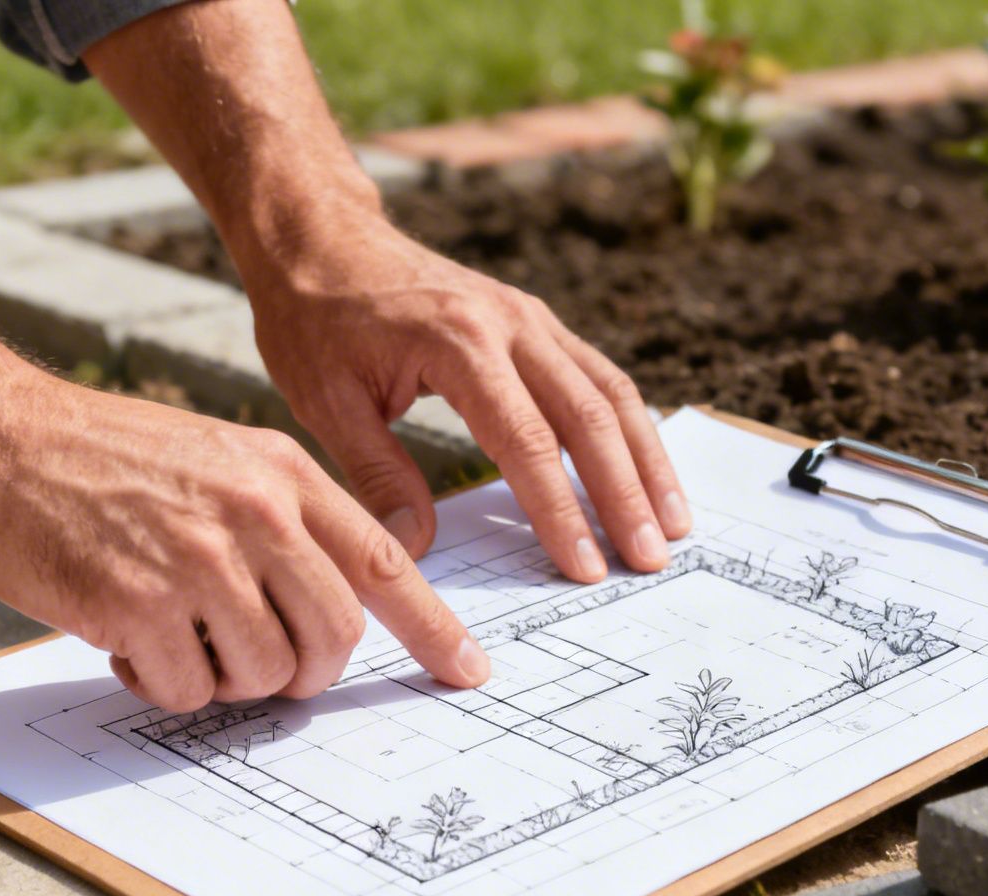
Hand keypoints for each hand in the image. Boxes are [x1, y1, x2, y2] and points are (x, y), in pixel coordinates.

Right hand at [0, 376, 489, 712]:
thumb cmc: (99, 457)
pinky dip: (159, 682)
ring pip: (263, 673)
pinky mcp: (139, 602)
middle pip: (334, 637)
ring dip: (221, 677)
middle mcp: (256, 513)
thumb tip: (333, 615)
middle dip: (305, 673)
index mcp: (284, 475)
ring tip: (171, 631)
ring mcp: (199, 558)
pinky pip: (186, 689)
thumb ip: (280, 524)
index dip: (434, 628)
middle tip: (261, 668)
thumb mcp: (217, 461)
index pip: (386, 563)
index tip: (467, 671)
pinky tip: (122, 635)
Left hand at [247, 215, 692, 581]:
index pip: (528, 442)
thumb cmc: (315, 318)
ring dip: (646, 462)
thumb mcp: (326, 402)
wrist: (321, 235)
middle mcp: (510, 323)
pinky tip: (646, 473)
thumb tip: (416, 554)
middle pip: (590, 418)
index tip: (585, 568)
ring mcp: (531, 317)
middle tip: (650, 560)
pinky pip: (599, 376)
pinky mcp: (536, 321)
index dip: (560, 511)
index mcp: (460, 344)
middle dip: (625, 495)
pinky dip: (630, 428)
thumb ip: (378, 477)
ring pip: (611, 393)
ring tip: (672, 525)